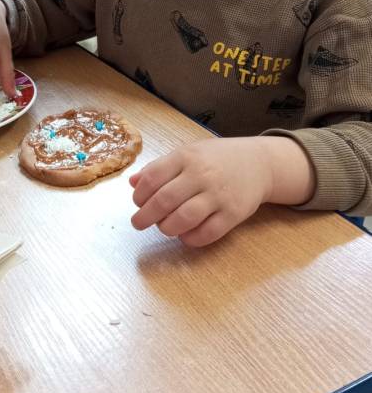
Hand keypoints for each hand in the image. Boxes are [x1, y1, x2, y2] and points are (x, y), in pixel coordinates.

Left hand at [129, 137, 282, 246]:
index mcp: (186, 157)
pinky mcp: (233, 214)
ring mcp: (218, 195)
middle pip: (165, 200)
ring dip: (167, 228)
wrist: (259, 163)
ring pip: (184, 218)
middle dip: (145, 216)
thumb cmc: (216, 159)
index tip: (137, 202)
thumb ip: (159, 167)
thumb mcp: (187, 153)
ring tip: (164, 227)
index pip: (153, 177)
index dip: (139, 194)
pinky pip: (207, 233)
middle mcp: (201, 175)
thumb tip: (132, 183)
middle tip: (138, 223)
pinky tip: (184, 235)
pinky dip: (191, 239)